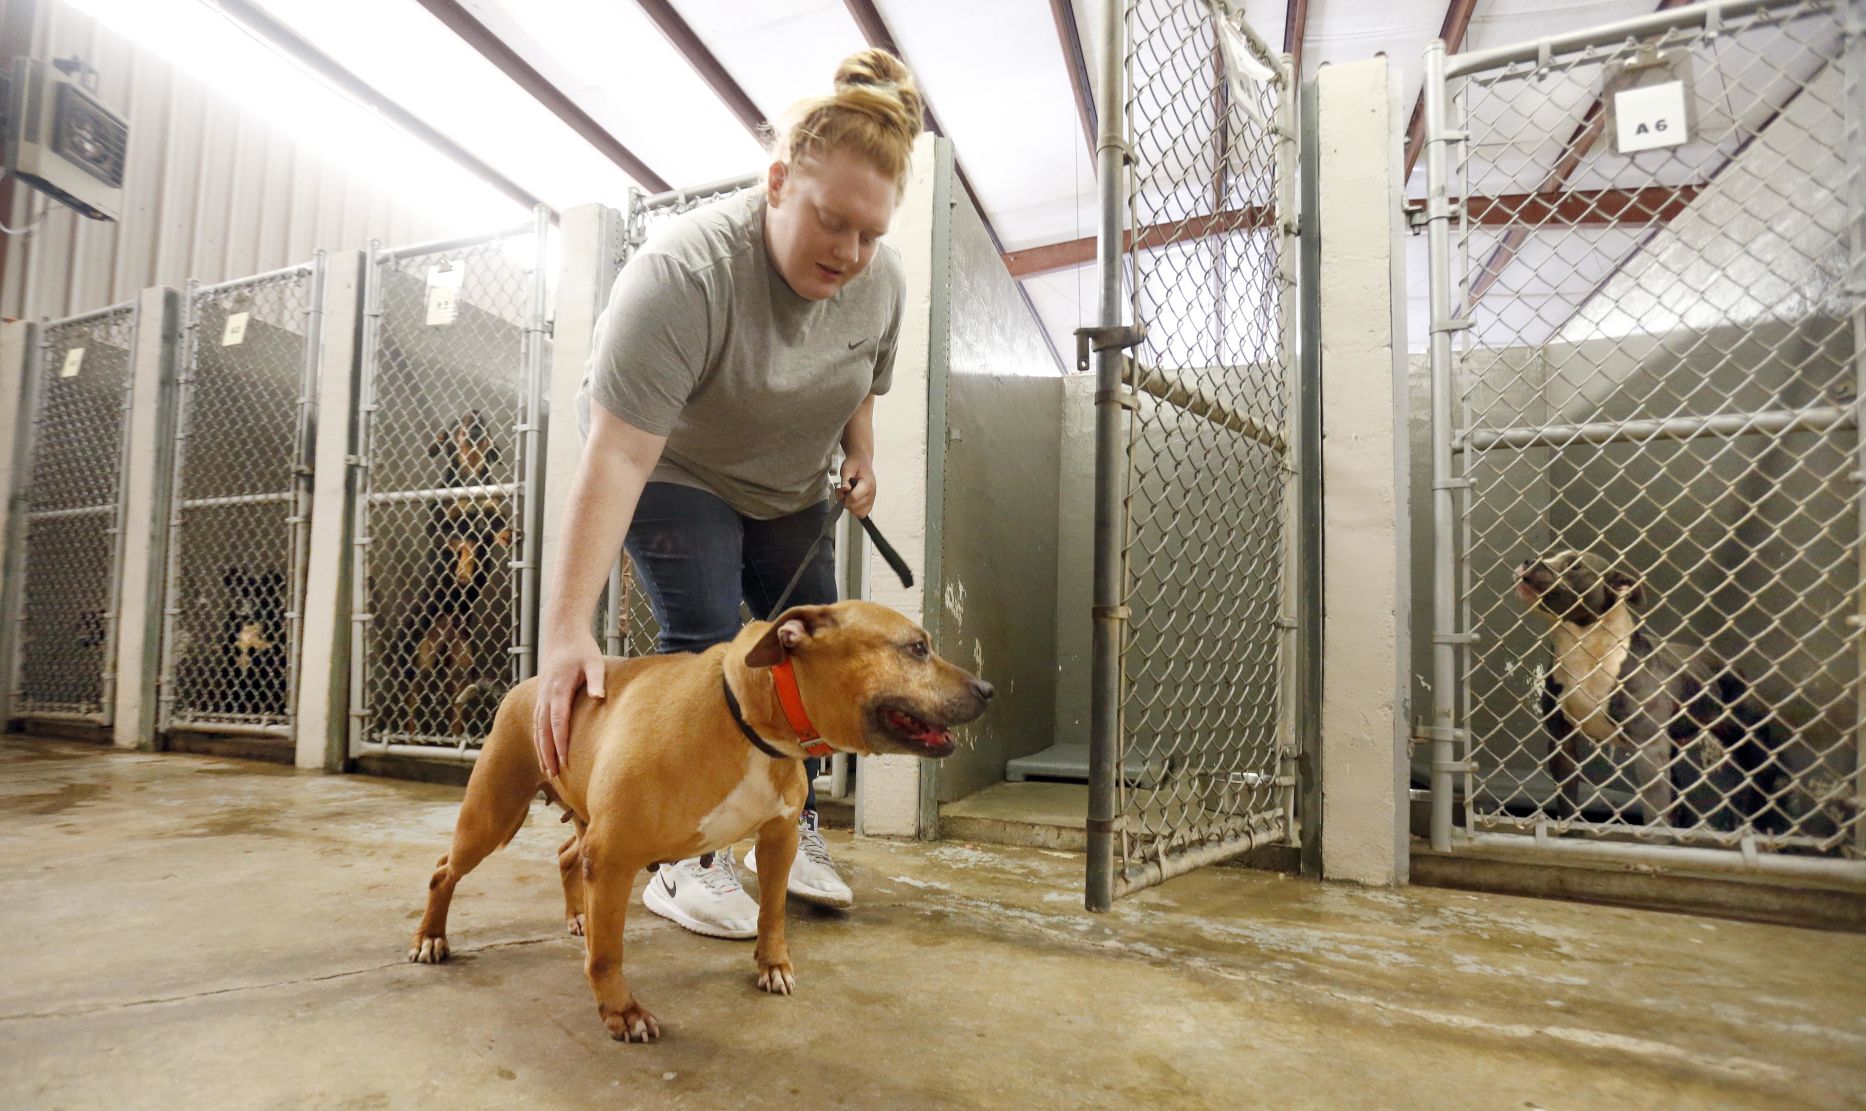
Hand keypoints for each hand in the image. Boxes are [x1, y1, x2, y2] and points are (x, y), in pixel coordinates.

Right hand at [533, 627, 605, 778]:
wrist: (561, 635)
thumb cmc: (582, 649)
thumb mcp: (594, 662)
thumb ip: (596, 680)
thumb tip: (598, 697)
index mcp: (558, 689)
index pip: (558, 722)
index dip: (560, 744)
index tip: (564, 762)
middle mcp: (546, 696)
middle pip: (544, 731)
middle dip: (548, 754)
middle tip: (554, 775)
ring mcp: (541, 697)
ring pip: (538, 729)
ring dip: (541, 751)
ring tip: (548, 772)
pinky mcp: (541, 697)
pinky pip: (538, 723)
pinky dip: (539, 740)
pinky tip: (544, 754)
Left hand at [838, 456, 876, 517]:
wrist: (861, 461)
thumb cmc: (855, 464)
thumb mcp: (846, 469)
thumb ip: (845, 480)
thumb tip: (844, 490)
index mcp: (867, 483)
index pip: (854, 498)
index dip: (843, 496)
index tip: (840, 490)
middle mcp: (872, 493)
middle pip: (855, 507)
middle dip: (845, 501)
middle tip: (842, 492)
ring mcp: (872, 498)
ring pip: (859, 512)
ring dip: (850, 506)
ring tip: (847, 496)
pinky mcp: (870, 502)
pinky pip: (863, 513)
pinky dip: (855, 509)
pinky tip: (852, 501)